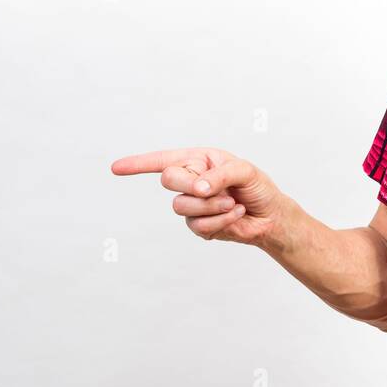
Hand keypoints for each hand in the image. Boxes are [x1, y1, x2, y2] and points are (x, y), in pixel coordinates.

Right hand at [110, 146, 282, 245]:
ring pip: (182, 206)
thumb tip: (197, 188)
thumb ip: (219, 175)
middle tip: (212, 189)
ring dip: (211, 206)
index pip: (163, 160)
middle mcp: (192, 180)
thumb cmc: (258, 187)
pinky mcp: (199, 226)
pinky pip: (197, 225)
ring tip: (232, 203)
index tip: (116, 167)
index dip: (138, 164)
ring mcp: (192, 205)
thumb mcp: (244, 172)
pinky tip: (235, 215)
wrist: (270, 216)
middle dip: (190, 184)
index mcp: (199, 160)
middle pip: (169, 180)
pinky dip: (220, 221)